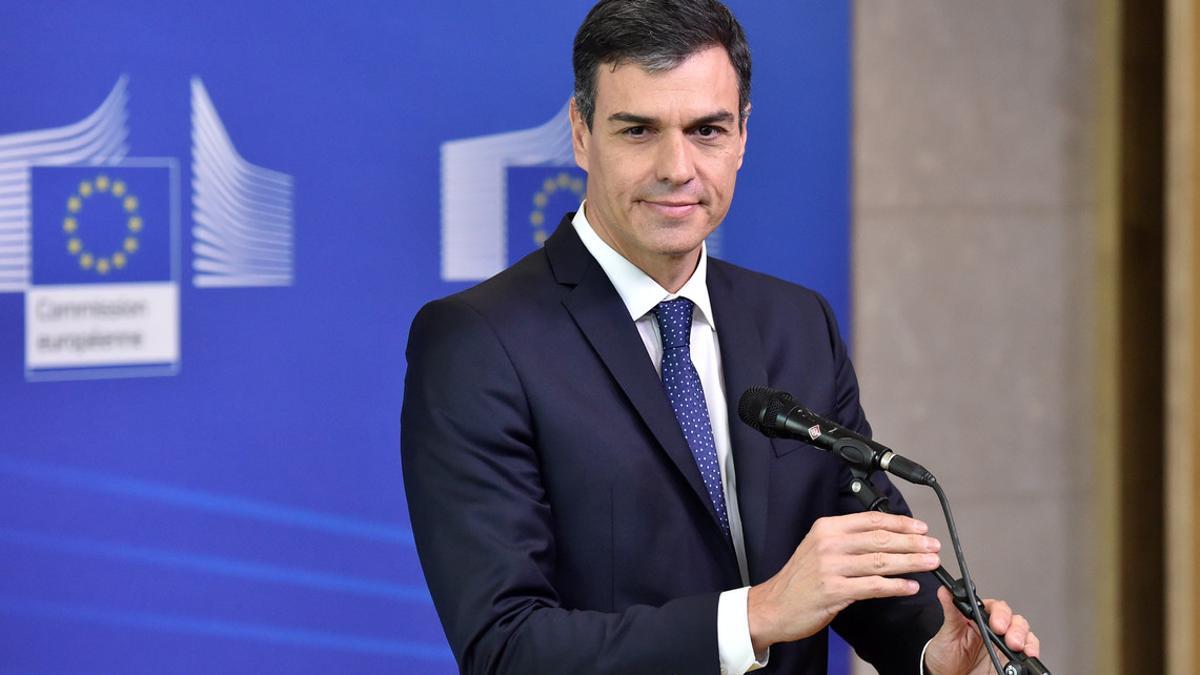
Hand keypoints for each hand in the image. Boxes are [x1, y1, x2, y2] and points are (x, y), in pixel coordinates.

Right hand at [746, 511, 940, 651]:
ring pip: (880, 561)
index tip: (921, 529)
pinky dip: (895, 586)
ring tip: (929, 563)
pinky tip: (910, 586)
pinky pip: (873, 587)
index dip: (900, 523)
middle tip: (933, 546)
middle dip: (912, 543)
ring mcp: (831, 567)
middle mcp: (829, 544)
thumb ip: (847, 540)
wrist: (773, 605)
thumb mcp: (818, 547)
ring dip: (910, 562)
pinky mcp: (834, 591)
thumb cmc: (799, 579)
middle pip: (880, 539)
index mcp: (827, 528)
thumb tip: (886, 538)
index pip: (871, 520)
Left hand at [924, 586, 1039, 674]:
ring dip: (1025, 639)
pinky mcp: (1011, 661)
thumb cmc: (946, 654)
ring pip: (1025, 635)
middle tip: (1010, 639)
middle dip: (1015, 628)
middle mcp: (995, 630)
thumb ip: (951, 612)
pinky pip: (1027, 654)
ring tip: (1018, 647)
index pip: (996, 608)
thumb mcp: (947, 633)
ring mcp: (1004, 646)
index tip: (996, 623)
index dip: (1000, 613)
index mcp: (980, 619)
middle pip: (1015, 620)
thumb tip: (946, 591)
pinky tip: (1027, 655)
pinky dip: (1030, 652)